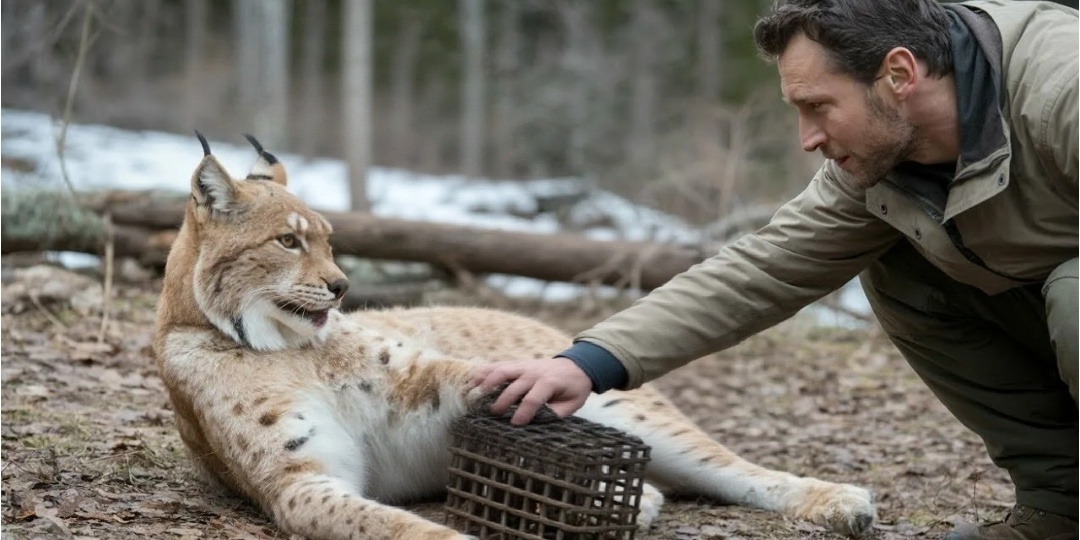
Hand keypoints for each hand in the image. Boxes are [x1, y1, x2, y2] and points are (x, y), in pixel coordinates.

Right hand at [471, 357, 592, 425]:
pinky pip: (497, 365)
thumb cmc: (573, 389)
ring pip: (501, 371)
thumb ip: (555, 414)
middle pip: (514, 387)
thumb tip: (537, 424)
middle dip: (503, 401)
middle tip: (494, 415)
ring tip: (474, 396)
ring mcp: (523, 366)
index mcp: (549, 383)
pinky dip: (483, 372)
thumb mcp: (571, 404)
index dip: (523, 412)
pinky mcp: (515, 364)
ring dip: (487, 383)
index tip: (515, 424)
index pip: (533, 398)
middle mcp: (533, 372)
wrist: (576, 365)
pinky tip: (472, 382)